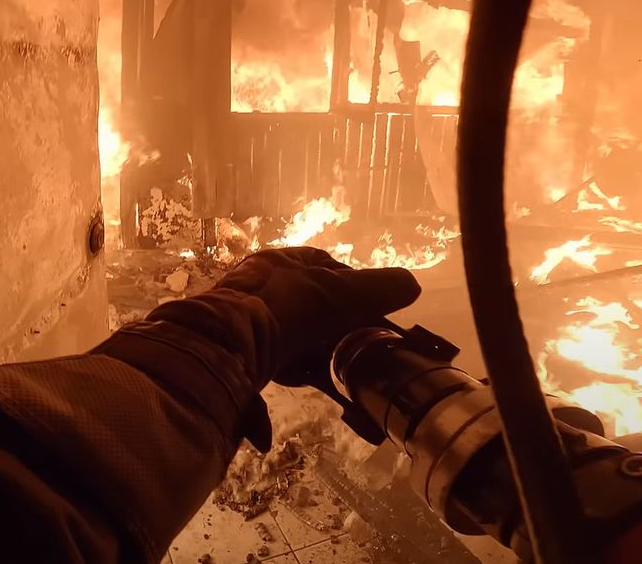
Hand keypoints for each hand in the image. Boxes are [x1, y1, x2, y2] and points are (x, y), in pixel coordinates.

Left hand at [215, 247, 420, 384]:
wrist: (228, 346)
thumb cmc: (286, 307)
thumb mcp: (340, 292)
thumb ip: (378, 289)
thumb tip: (413, 284)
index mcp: (284, 261)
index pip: (328, 269)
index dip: (354, 290)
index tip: (372, 315)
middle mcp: (262, 284)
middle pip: (312, 306)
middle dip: (335, 328)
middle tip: (357, 348)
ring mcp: (247, 318)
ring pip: (295, 336)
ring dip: (316, 354)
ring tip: (335, 370)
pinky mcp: (239, 351)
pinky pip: (276, 359)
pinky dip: (293, 370)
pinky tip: (305, 380)